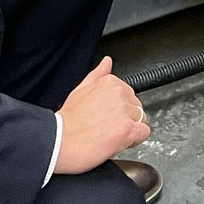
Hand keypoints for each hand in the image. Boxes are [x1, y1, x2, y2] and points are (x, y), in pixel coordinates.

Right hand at [54, 56, 149, 174]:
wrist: (60, 142)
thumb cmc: (67, 121)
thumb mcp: (80, 89)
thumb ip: (98, 74)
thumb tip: (107, 61)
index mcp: (109, 82)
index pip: (129, 94)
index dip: (120, 109)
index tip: (108, 116)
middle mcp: (119, 93)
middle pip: (136, 107)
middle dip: (126, 119)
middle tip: (108, 128)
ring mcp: (124, 111)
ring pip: (141, 120)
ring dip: (130, 130)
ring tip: (110, 135)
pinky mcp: (128, 130)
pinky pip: (144, 133)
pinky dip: (135, 139)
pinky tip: (119, 142)